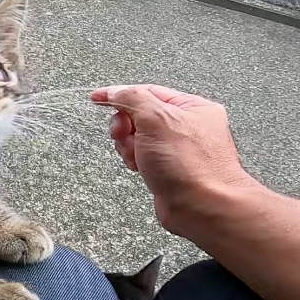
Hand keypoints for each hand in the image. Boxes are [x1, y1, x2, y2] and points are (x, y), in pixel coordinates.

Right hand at [92, 84, 255, 231]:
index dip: (121, 94)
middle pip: (141, 115)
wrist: (201, 208)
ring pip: (139, 138)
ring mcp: (179, 150)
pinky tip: (139, 168)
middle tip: (123, 134)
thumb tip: (117, 91)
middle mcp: (188, 126)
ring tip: (135, 156)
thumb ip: (133, 99)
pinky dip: (136, 160)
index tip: (98, 98)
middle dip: (126, 125)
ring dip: (129, 145)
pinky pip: (144, 157)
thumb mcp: (156, 119)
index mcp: (192, 106)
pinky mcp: (170, 170)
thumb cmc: (189, 165)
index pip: (149, 91)